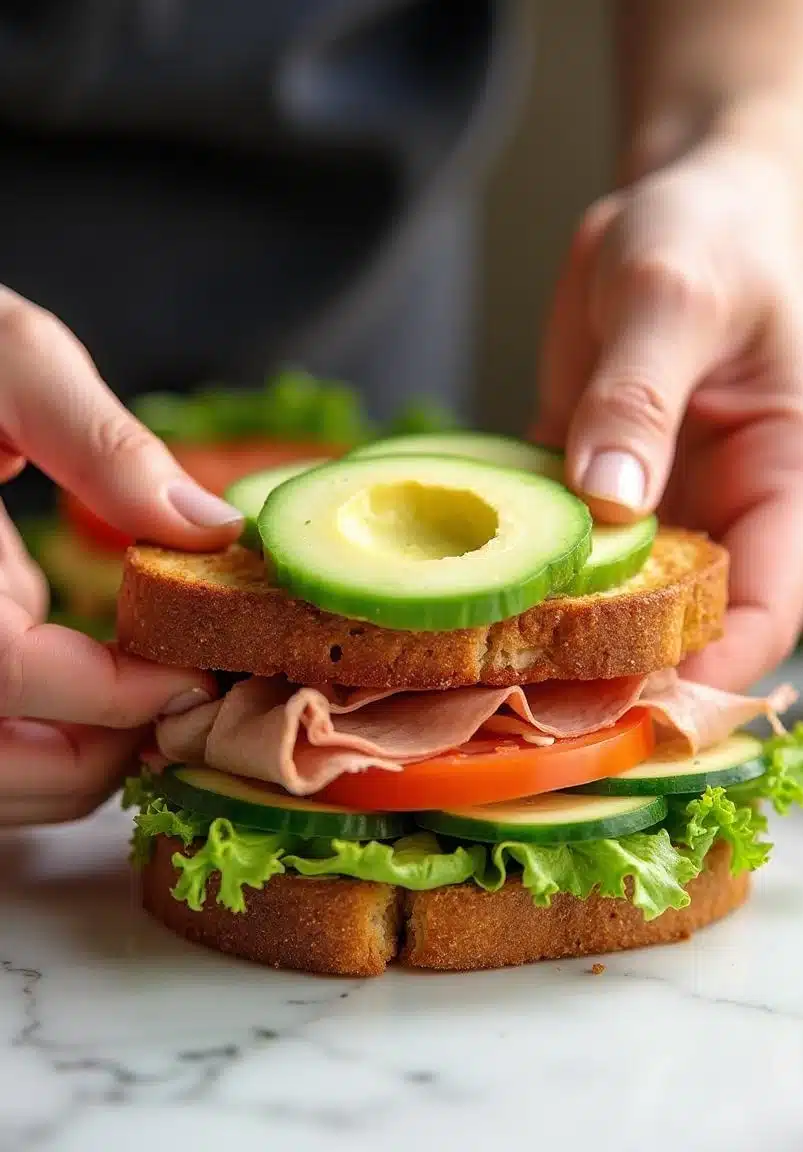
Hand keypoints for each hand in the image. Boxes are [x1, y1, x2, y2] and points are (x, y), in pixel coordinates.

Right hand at [0, 289, 242, 825]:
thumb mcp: (9, 359)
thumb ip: (101, 446)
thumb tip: (210, 530)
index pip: (4, 674)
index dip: (113, 697)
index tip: (199, 677)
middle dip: (101, 756)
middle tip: (184, 703)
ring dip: (74, 764)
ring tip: (151, 701)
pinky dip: (43, 745)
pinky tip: (96, 688)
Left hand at [536, 142, 802, 689]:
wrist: (683, 209)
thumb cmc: (707, 237)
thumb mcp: (672, 298)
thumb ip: (639, 400)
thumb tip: (607, 506)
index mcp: (791, 478)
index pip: (763, 613)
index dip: (699, 670)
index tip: (617, 699)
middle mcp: (737, 512)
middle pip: (690, 628)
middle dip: (619, 670)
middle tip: (527, 703)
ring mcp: (672, 509)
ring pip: (625, 606)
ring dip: (563, 639)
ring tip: (485, 672)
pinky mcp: (609, 496)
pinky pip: (572, 556)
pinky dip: (530, 581)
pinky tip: (471, 604)